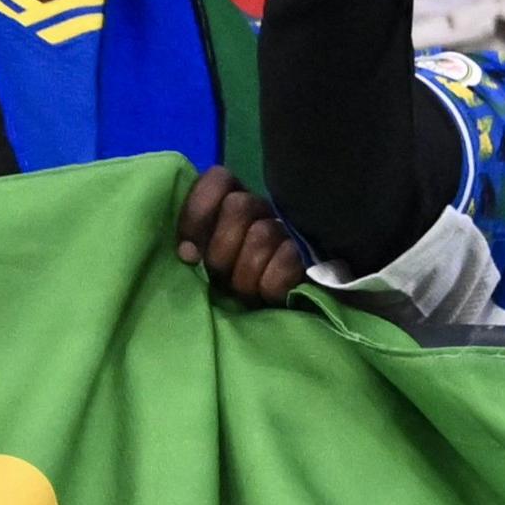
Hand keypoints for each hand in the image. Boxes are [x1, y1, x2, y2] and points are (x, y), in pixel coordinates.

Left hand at [176, 165, 302, 305]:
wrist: (289, 324)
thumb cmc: (238, 294)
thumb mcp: (210, 270)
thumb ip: (196, 250)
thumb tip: (188, 252)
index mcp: (237, 208)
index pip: (218, 180)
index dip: (198, 212)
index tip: (188, 253)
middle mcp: (267, 211)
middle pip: (239, 205)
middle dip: (222, 252)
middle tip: (224, 278)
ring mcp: (295, 232)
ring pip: (262, 234)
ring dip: (246, 276)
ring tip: (248, 294)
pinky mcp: (316, 258)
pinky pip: (287, 260)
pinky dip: (271, 284)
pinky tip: (272, 297)